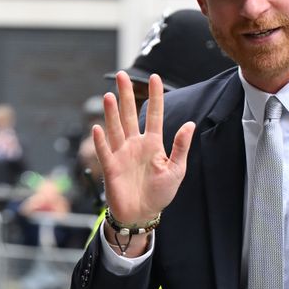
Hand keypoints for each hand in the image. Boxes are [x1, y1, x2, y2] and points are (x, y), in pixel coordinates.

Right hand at [95, 71, 193, 229]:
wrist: (143, 214)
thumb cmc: (160, 193)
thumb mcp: (176, 170)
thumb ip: (180, 147)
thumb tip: (190, 124)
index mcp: (153, 144)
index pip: (153, 115)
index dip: (155, 97)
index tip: (156, 78)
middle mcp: (135, 145)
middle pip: (129, 115)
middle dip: (126, 95)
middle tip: (122, 74)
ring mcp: (121, 154)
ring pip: (115, 128)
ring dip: (112, 113)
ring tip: (110, 95)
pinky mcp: (110, 167)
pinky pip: (104, 151)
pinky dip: (101, 141)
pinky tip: (98, 128)